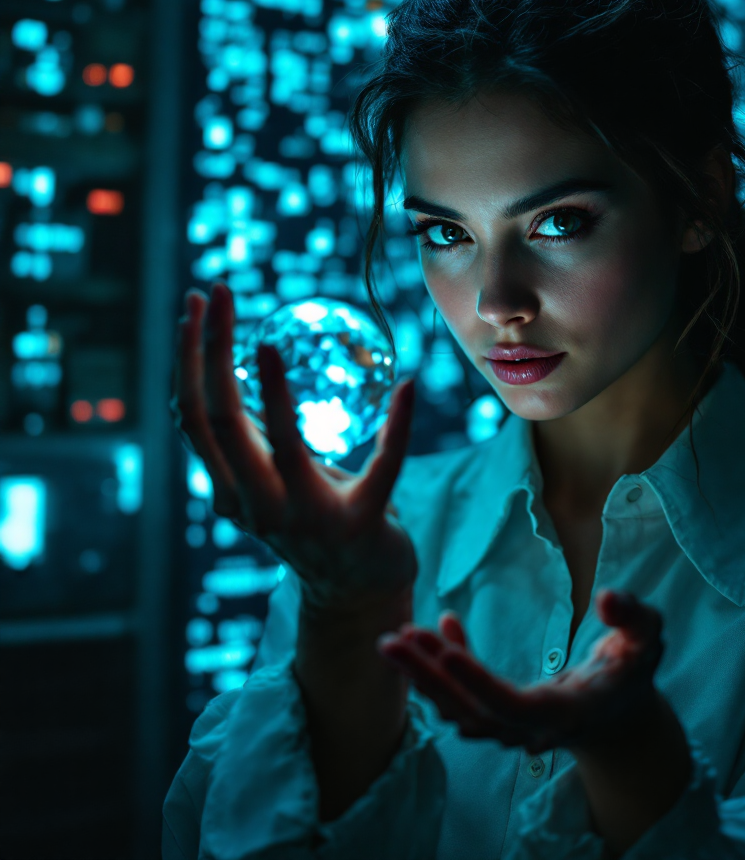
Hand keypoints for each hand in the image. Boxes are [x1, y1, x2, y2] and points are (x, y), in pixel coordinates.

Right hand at [171, 283, 416, 616]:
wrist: (357, 594)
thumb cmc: (319, 519)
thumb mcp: (277, 475)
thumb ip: (258, 435)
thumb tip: (243, 367)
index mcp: (233, 488)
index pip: (196, 415)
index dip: (188, 358)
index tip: (197, 303)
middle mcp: (256, 504)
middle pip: (219, 421)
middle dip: (211, 352)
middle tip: (218, 293)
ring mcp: (306, 517)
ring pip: (279, 445)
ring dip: (269, 390)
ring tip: (261, 341)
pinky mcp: (362, 523)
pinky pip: (383, 466)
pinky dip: (399, 424)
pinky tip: (411, 385)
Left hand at [377, 589, 664, 755]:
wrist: (621, 716)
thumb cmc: (635, 668)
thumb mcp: (648, 637)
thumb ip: (633, 616)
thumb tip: (609, 597)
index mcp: (568, 710)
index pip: (513, 705)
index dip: (478, 682)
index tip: (444, 654)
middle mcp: (534, 728)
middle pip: (472, 711)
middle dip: (431, 678)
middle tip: (392, 642)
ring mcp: (515, 728)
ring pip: (459, 711)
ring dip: (425, 676)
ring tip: (395, 640)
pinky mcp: (503, 717)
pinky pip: (465, 698)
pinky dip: (446, 668)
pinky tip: (439, 626)